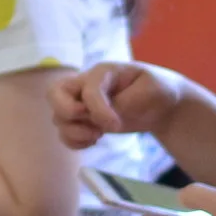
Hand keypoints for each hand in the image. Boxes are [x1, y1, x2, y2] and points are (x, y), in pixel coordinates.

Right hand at [52, 62, 187, 149]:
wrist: (161, 105)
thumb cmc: (157, 90)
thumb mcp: (151, 90)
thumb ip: (127, 102)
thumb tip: (107, 117)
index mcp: (103, 72)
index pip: (88, 89)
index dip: (98, 109)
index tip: (117, 126)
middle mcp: (86, 86)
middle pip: (54, 93)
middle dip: (65, 112)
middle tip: (91, 124)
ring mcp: (82, 104)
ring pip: (58, 118)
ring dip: (74, 132)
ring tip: (99, 135)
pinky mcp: (84, 122)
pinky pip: (65, 134)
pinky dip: (75, 142)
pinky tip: (94, 140)